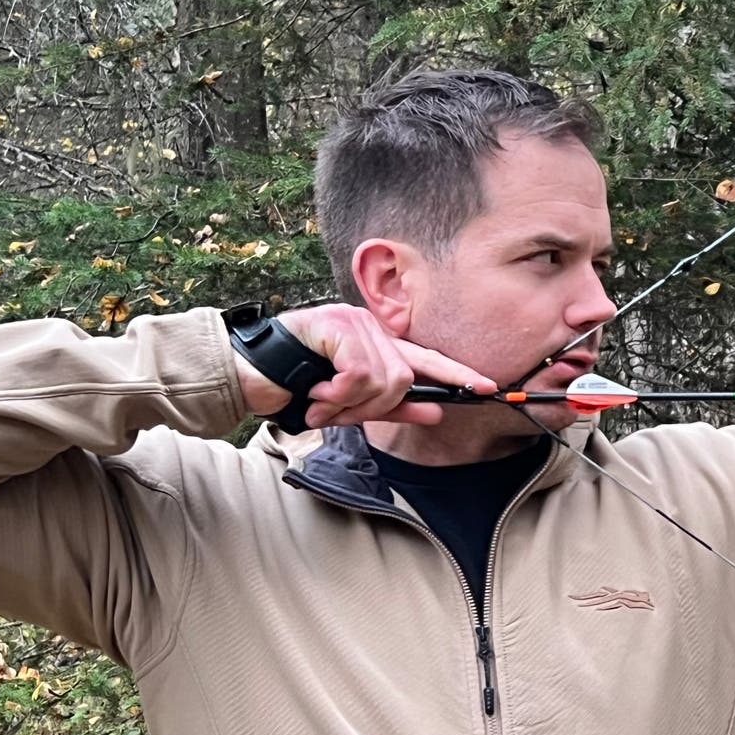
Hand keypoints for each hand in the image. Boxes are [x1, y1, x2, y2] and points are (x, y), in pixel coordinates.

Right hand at [233, 304, 496, 427]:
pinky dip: (339, 394)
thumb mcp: (351, 406)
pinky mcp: (335, 325)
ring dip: (351, 404)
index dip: (457, 373)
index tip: (488, 387)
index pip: (425, 358)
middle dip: (374, 407)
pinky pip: (361, 373)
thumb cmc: (296, 388)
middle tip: (336, 413)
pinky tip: (316, 394)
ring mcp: (351, 321)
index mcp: (376, 342)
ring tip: (321, 404)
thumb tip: (437, 410)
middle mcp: (368, 326)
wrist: (247, 377)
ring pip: (385, 378)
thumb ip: (393, 407)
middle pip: (404, 378)